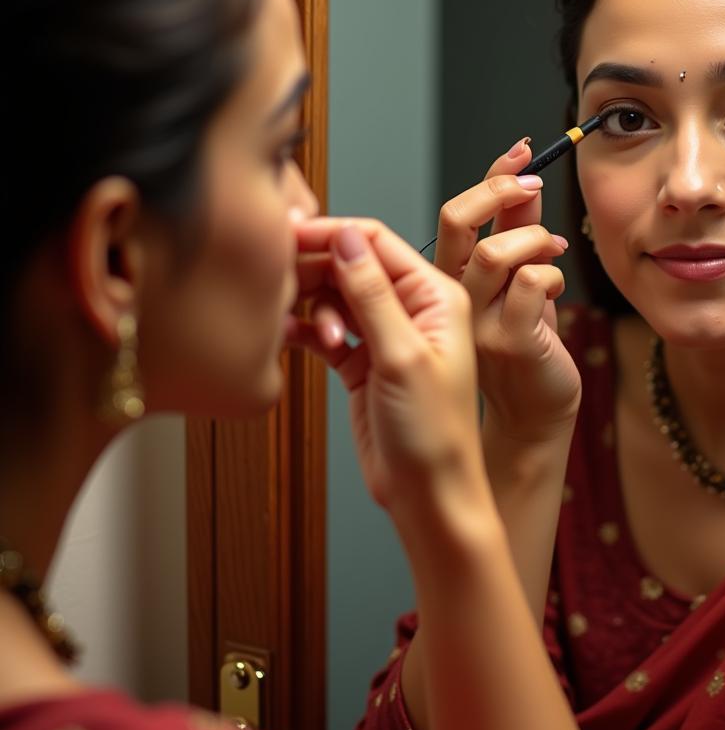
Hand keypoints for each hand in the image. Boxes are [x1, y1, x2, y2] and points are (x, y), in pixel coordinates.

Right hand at [287, 218, 481, 513]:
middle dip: (317, 270)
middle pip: (352, 264)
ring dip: (315, 306)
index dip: (332, 233)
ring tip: (316, 336)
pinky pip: (326, 330)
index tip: (288, 234)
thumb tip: (346, 237)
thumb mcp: (402, 356)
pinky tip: (289, 337)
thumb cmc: (434, 434)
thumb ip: (373, 294)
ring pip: (336, 296)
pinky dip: (307, 330)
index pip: (377, 241)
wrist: (428, 495)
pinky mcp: (362, 363)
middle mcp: (412, 309)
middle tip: (282, 284)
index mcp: (435, 296)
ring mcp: (386, 336)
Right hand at [434, 140, 581, 444]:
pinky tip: (557, 290)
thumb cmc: (526, 348)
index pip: (455, 214)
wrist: (533, 415)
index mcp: (449, 279)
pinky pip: (531, 284)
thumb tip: (524, 182)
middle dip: (500, 190)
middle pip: (457, 220)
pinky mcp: (509, 341)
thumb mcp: (518, 282)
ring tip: (555, 250)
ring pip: (496, 251)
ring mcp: (476, 321)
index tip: (521, 151)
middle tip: (533, 183)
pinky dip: (552, 275)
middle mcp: (452, 297)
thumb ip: (517, 234)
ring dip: (535, 238)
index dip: (489, 177)